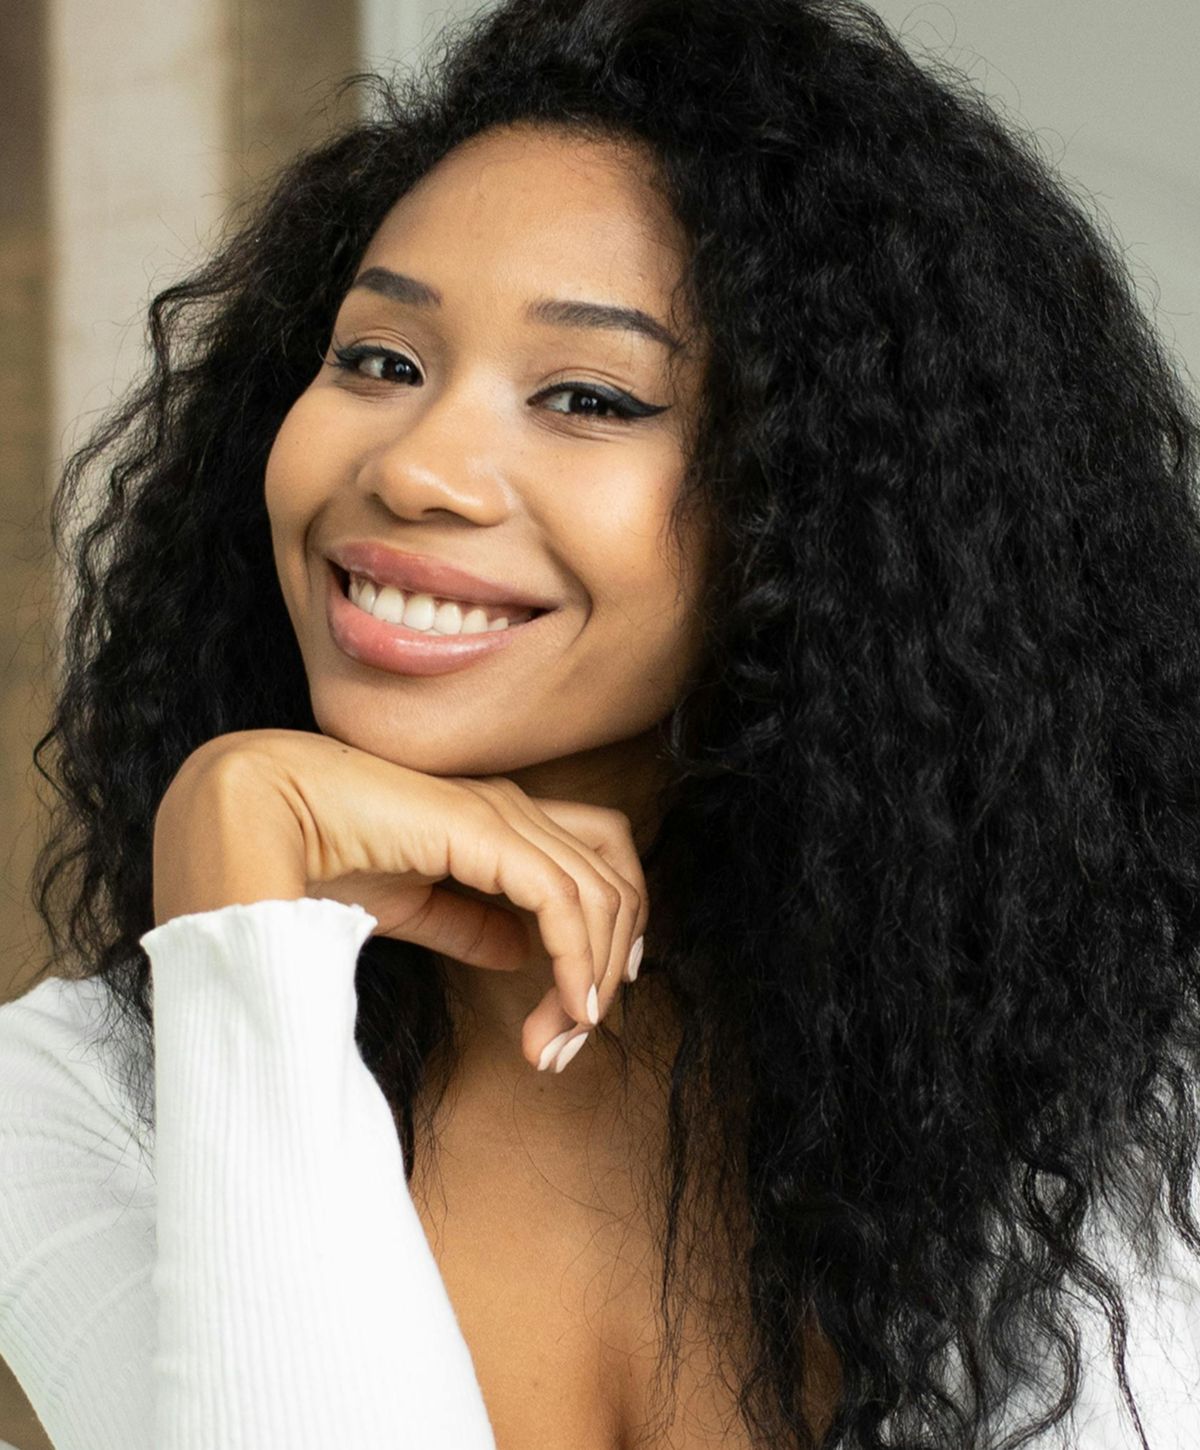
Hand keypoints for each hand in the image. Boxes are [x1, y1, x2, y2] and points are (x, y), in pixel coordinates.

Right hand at [150, 728, 648, 1068]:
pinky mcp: (484, 830)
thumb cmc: (314, 855)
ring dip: (593, 977)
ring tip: (558, 1041)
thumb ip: (467, 924)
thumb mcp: (409, 907)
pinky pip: (563, 900)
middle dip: (610, 969)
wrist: (252, 817)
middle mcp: (513, 810)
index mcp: (499, 822)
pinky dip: (577, 958)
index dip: (606, 944)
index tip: (576, 1019)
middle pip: (616, 885)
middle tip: (570, 1042)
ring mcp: (502, 814)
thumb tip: (518, 951)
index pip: (596, 874)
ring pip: (602, 895)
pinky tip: (565, 1009)